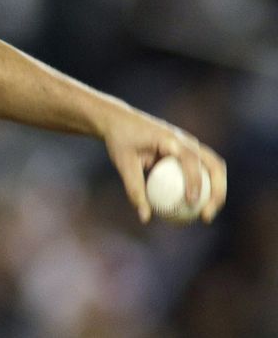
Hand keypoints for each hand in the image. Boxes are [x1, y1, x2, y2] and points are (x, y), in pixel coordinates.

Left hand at [101, 108, 226, 223]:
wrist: (120, 120)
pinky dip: (205, 187)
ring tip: (205, 215)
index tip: (191, 202)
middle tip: (205, 216)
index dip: (195, 180)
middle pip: (214, 164)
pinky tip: (195, 208)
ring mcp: (191, 143)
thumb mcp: (123, 163)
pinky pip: (203, 170)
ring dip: (217, 191)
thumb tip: (145, 217)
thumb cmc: (120, 140)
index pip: (191, 159)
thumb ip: (134, 188)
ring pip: (214, 167)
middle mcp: (186, 139)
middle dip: (217, 191)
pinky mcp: (189, 150)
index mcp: (170, 138)